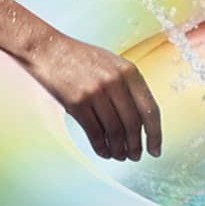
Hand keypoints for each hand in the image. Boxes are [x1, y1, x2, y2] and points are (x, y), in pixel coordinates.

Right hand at [22, 30, 162, 162]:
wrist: (48, 49)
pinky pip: (94, 132)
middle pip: (133, 124)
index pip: (151, 109)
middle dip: (136, 145)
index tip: (156, 150)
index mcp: (130, 72)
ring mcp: (96, 92)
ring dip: (119, 148)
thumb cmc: (82, 58)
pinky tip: (104, 152)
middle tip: (135, 156)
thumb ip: (129, 86)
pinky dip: (101, 146)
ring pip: (114, 130)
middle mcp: (116, 82)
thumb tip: (142, 119)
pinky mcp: (76, 102)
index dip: (155, 134)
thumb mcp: (114, 64)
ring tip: (120, 156)